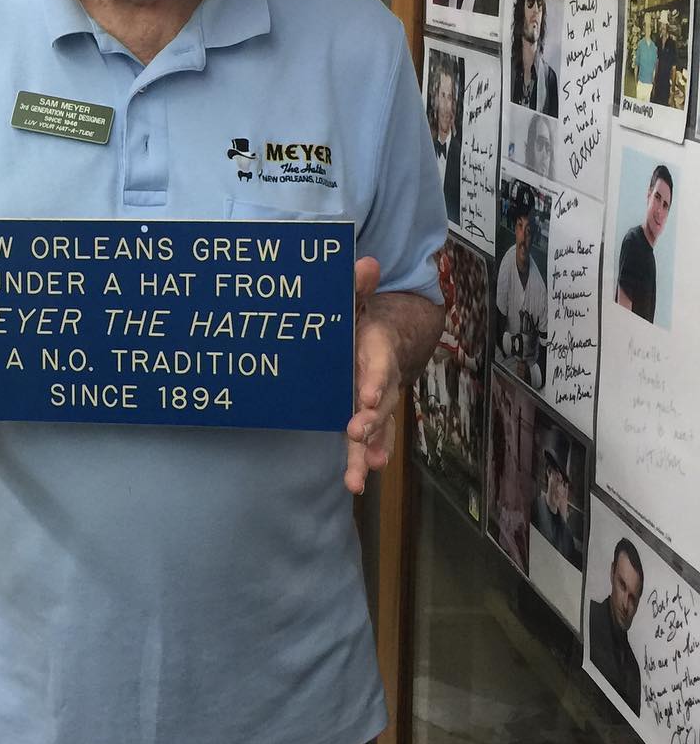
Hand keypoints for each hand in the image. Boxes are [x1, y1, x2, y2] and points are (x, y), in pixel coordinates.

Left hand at [346, 257, 399, 494]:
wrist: (388, 333)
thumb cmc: (362, 316)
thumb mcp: (357, 297)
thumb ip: (358, 284)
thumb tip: (366, 262)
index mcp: (377, 347)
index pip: (380, 364)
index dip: (376, 380)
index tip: (369, 395)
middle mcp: (381, 377)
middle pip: (382, 402)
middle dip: (372, 421)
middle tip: (357, 435)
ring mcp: (375, 398)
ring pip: (377, 427)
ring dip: (370, 448)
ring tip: (360, 474)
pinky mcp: (365, 412)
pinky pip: (369, 438)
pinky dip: (365, 457)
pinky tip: (356, 481)